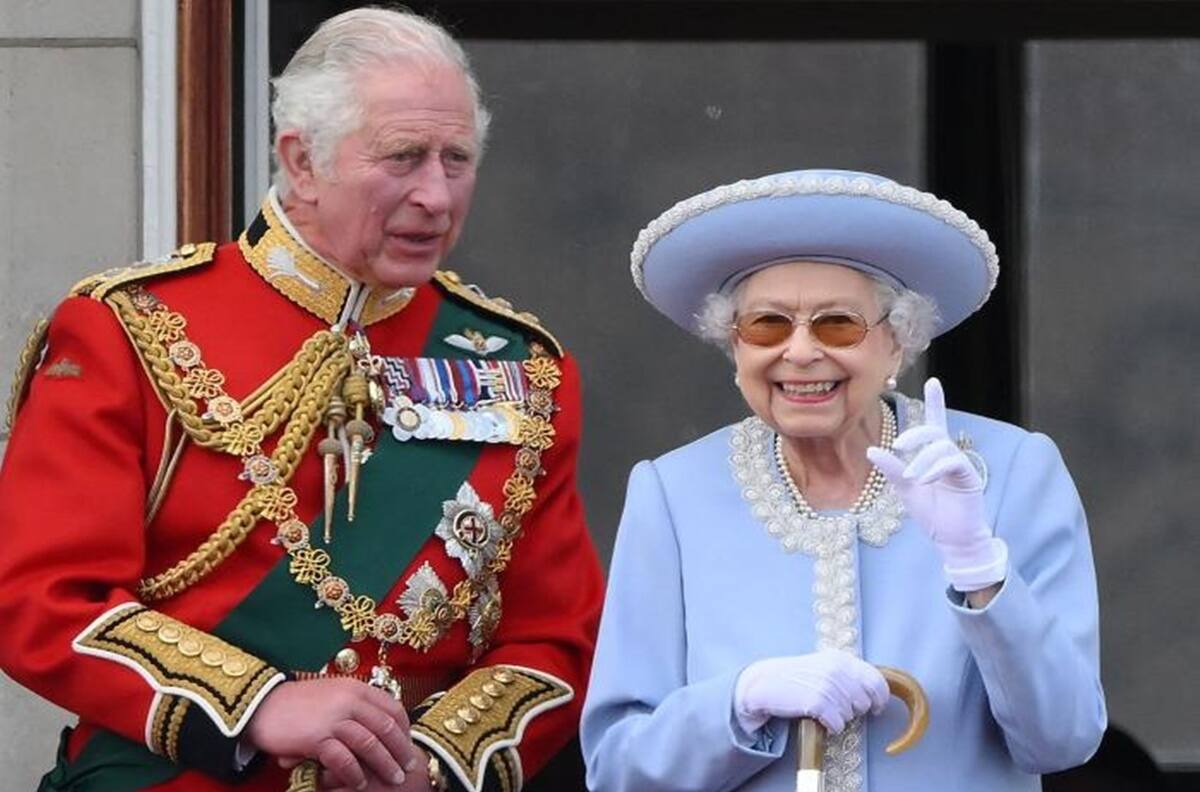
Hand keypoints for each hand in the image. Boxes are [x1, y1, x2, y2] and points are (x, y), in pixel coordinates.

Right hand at [245, 677, 421, 789]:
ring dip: (384, 765)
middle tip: (407, 768)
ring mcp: (333, 718)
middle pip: (385, 727)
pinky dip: (355, 774)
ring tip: (392, 780)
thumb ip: (355, 705)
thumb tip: (379, 726)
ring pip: (370, 744)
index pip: (392, 708)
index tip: (408, 745)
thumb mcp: (332, 693)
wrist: (261, 705)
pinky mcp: (317, 738)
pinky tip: (359, 784)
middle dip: (400, 750)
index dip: (404, 729)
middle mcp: (349, 700)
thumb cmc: (298, 703)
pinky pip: (344, 759)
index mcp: (355, 687)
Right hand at [733, 649, 889, 733]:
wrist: (764, 683)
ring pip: (851, 715)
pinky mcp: (818, 702)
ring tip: (823, 710)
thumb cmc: (795, 678)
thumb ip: (847, 674)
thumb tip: (874, 692)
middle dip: (856, 710)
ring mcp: (828, 686)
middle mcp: (837, 670)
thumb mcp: (824, 666)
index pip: (877, 681)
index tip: (876, 707)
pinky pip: (838, 724)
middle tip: (839, 709)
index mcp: (842, 659)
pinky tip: (818, 718)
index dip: (880, 698)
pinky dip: (830, 726)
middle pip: (866, 701)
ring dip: (840, 718)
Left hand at [866, 377, 1006, 591]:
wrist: (952, 540)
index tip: (934, 380)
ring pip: (942, 447)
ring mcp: (961, 466)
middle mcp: (949, 456)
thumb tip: (871, 449)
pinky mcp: (970, 478)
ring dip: (923, 459)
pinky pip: (954, 462)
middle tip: (899, 445)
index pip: (934, 423)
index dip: (935, 402)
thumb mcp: (905, 489)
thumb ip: (892, 469)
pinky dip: (936, 468)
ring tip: (913, 477)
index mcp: (934, 456)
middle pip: (934, 431)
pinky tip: (924, 480)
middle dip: (916, 434)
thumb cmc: (932, 514)